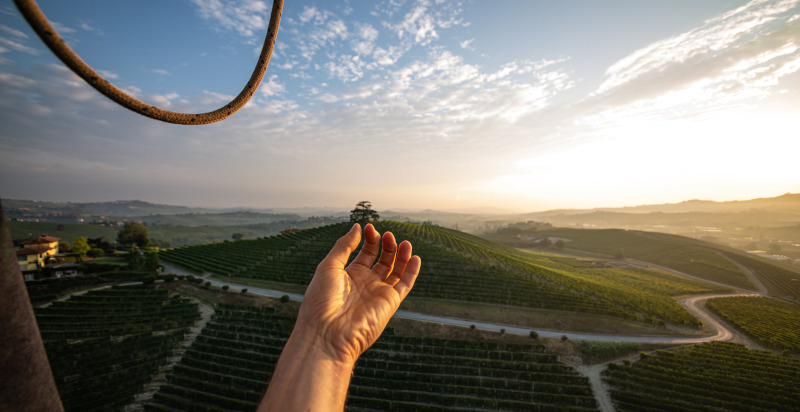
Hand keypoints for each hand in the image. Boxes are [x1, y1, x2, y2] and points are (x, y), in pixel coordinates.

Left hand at [296, 223, 420, 363]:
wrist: (327, 334)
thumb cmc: (321, 302)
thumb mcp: (329, 267)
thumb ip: (344, 246)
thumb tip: (357, 227)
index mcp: (349, 275)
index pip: (365, 253)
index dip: (369, 239)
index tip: (369, 227)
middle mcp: (365, 283)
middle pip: (382, 259)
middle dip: (386, 245)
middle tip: (387, 235)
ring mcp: (378, 293)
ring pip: (396, 270)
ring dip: (400, 254)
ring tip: (402, 241)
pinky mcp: (390, 302)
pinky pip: (405, 284)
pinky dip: (411, 270)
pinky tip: (413, 256)